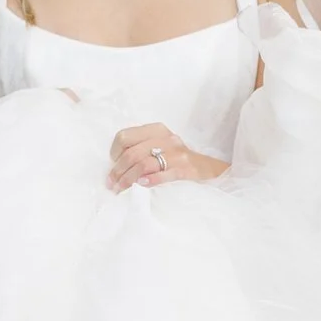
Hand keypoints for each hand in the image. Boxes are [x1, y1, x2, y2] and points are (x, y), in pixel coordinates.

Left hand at [107, 124, 226, 191]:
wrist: (208, 169)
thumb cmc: (177, 160)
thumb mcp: (160, 146)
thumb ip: (141, 148)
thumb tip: (115, 165)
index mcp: (156, 130)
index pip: (125, 136)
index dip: (115, 153)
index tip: (113, 166)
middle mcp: (166, 138)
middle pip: (132, 154)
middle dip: (118, 171)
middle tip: (112, 185)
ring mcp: (177, 153)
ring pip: (143, 165)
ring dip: (128, 180)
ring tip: (120, 190)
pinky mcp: (185, 169)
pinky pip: (163, 174)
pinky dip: (150, 180)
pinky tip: (141, 186)